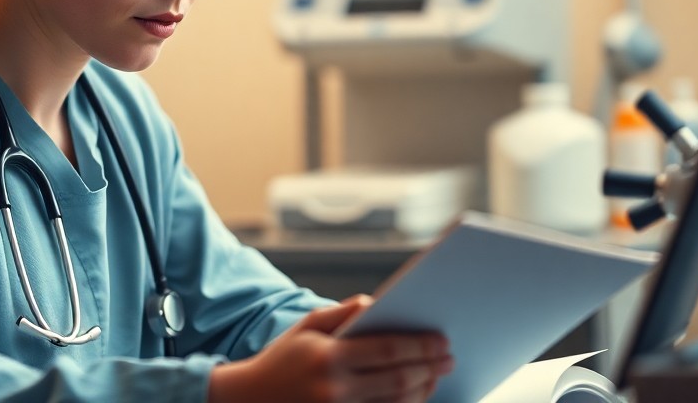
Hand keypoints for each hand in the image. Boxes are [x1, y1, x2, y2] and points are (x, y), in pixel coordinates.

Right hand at [207, 295, 453, 402]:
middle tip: (449, 358)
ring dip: (423, 390)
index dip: (420, 347)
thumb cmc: (284, 358)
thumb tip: (380, 303)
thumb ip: (344, 311)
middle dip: (429, 368)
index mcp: (329, 357)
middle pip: (398, 381)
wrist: (248, 400)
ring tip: (436, 375)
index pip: (387, 351)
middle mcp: (335, 390)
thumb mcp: (308, 326)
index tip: (441, 340)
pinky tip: (415, 395)